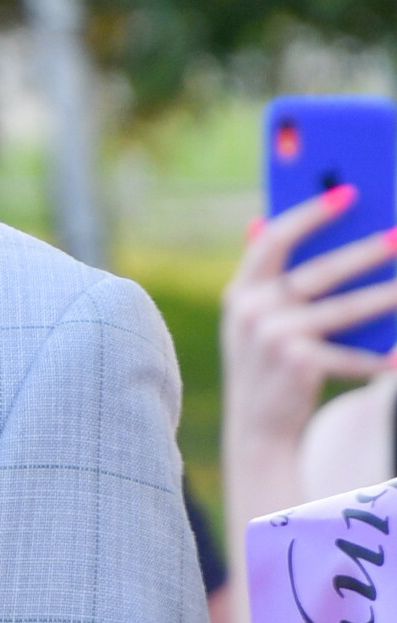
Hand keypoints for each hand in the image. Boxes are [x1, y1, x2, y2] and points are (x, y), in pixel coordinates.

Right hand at [221, 187, 396, 462]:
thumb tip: (263, 221)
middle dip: (363, 252)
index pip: (272, 240)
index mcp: (240, 292)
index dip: (309, 214)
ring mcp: (272, 339)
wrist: (256, 430)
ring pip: (343, 310)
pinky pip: (349, 354)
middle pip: (317, 273)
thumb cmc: (267, 365)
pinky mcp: (297, 365)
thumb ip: (265, 277)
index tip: (346, 193)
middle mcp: (251, 312)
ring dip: (385, 296)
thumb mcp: (256, 319)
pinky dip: (377, 357)